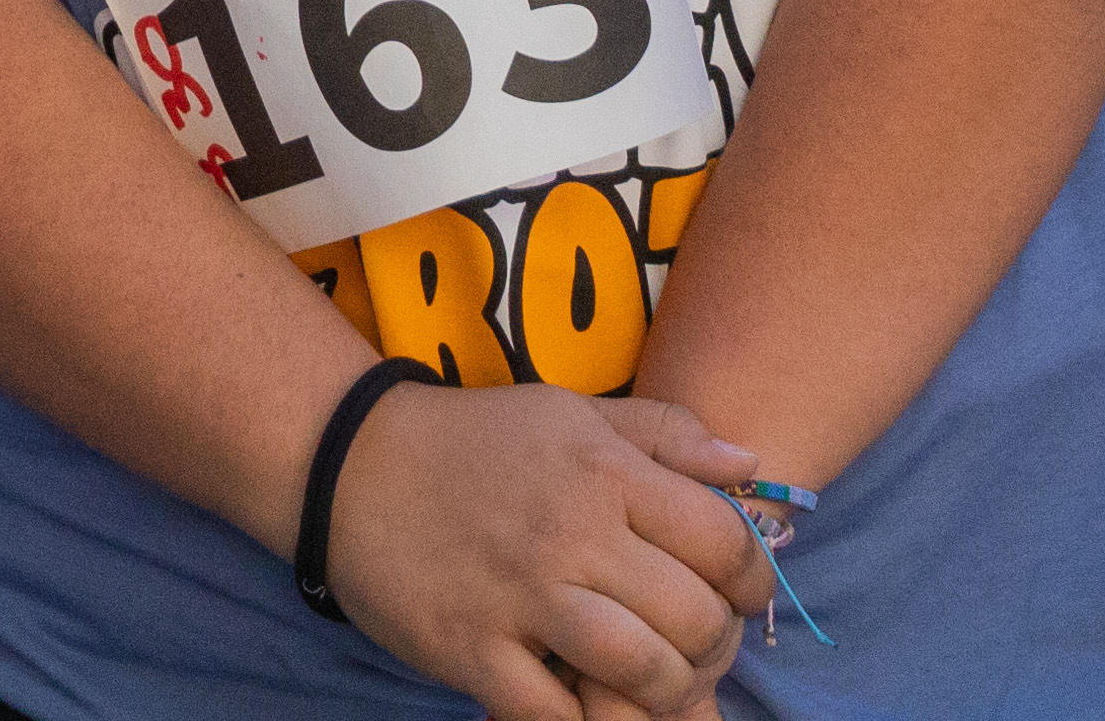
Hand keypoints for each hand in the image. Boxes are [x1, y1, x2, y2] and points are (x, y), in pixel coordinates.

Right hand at [315, 383, 772, 720]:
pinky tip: (586, 702)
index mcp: (603, 473)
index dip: (752, 579)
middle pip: (691, 615)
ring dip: (664, 690)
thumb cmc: (475, 441)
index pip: (720, 539)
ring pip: (638, 669)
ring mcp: (519, 596)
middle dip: (714, 645)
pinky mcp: (471, 649)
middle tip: (699, 647)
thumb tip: (750, 462)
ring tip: (657, 683)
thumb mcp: (572, 413)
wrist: (352, 464)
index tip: (741, 594)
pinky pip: (553, 713)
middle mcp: (571, 533)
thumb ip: (665, 433)